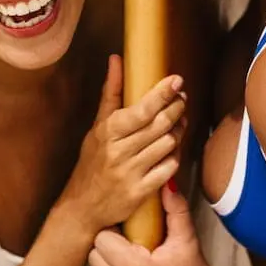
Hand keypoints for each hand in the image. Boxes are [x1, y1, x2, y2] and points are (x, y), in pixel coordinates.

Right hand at [61, 55, 186, 233]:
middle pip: (159, 125)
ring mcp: (131, 172)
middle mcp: (119, 151)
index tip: (177, 81)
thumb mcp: (98, 126)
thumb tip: (116, 59)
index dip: (163, 94)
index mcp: (109, 131)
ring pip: (168, 144)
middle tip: (182, 99)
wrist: (83, 206)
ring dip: (178, 131)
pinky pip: (169, 168)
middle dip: (176, 108)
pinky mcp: (141, 192)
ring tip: (179, 122)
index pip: (142, 110)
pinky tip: (172, 149)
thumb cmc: (93, 161)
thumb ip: (111, 92)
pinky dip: (175, 156)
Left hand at [87, 184, 220, 265]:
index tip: (125, 229)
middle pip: (94, 254)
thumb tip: (166, 185)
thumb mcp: (186, 237)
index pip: (102, 238)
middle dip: (107, 245)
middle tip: (124, 241)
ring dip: (104, 263)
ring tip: (123, 258)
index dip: (113, 230)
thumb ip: (176, 209)